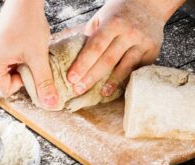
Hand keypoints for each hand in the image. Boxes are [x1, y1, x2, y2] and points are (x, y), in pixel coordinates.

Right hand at [0, 0, 57, 107]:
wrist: (24, 1)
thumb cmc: (28, 24)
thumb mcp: (38, 57)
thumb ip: (44, 82)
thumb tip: (50, 104)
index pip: (3, 92)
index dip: (20, 85)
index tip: (30, 69)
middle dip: (8, 87)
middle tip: (23, 73)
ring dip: (8, 77)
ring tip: (22, 64)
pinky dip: (8, 69)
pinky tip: (20, 57)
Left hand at [67, 0, 183, 96]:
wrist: (149, 4)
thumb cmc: (120, 12)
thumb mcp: (101, 17)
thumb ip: (90, 36)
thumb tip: (76, 58)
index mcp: (112, 23)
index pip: (94, 47)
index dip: (82, 64)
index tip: (71, 78)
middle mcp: (128, 33)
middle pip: (107, 60)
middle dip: (91, 77)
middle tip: (79, 89)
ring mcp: (142, 42)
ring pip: (125, 67)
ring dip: (112, 83)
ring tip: (101, 93)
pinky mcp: (153, 51)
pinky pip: (139, 69)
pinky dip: (128, 79)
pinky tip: (120, 88)